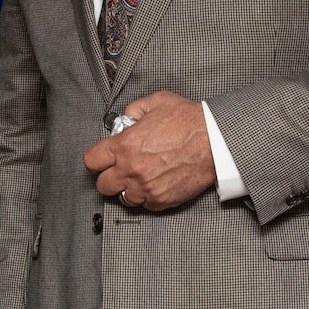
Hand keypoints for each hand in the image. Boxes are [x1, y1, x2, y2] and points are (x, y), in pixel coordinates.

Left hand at [82, 90, 214, 211]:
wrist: (217, 140)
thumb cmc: (190, 121)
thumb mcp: (156, 102)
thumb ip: (133, 111)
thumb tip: (125, 120)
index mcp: (125, 145)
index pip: (91, 161)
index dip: (96, 159)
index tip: (102, 159)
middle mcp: (132, 170)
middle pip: (102, 185)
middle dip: (109, 176)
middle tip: (120, 170)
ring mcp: (147, 188)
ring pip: (123, 198)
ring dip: (128, 189)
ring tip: (140, 177)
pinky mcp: (162, 200)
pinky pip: (145, 205)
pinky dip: (148, 197)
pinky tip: (155, 184)